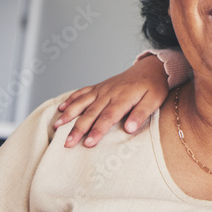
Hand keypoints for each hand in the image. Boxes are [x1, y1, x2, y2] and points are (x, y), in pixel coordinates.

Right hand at [55, 54, 169, 147]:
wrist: (151, 67)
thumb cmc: (154, 86)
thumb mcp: (154, 100)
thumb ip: (141, 114)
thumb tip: (130, 129)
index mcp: (123, 98)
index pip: (107, 117)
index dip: (97, 131)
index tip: (88, 143)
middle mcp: (109, 93)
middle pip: (91, 113)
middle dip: (78, 129)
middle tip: (67, 143)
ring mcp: (102, 89)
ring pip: (82, 102)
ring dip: (69, 115)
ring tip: (57, 127)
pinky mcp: (99, 86)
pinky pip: (82, 92)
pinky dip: (71, 100)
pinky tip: (61, 108)